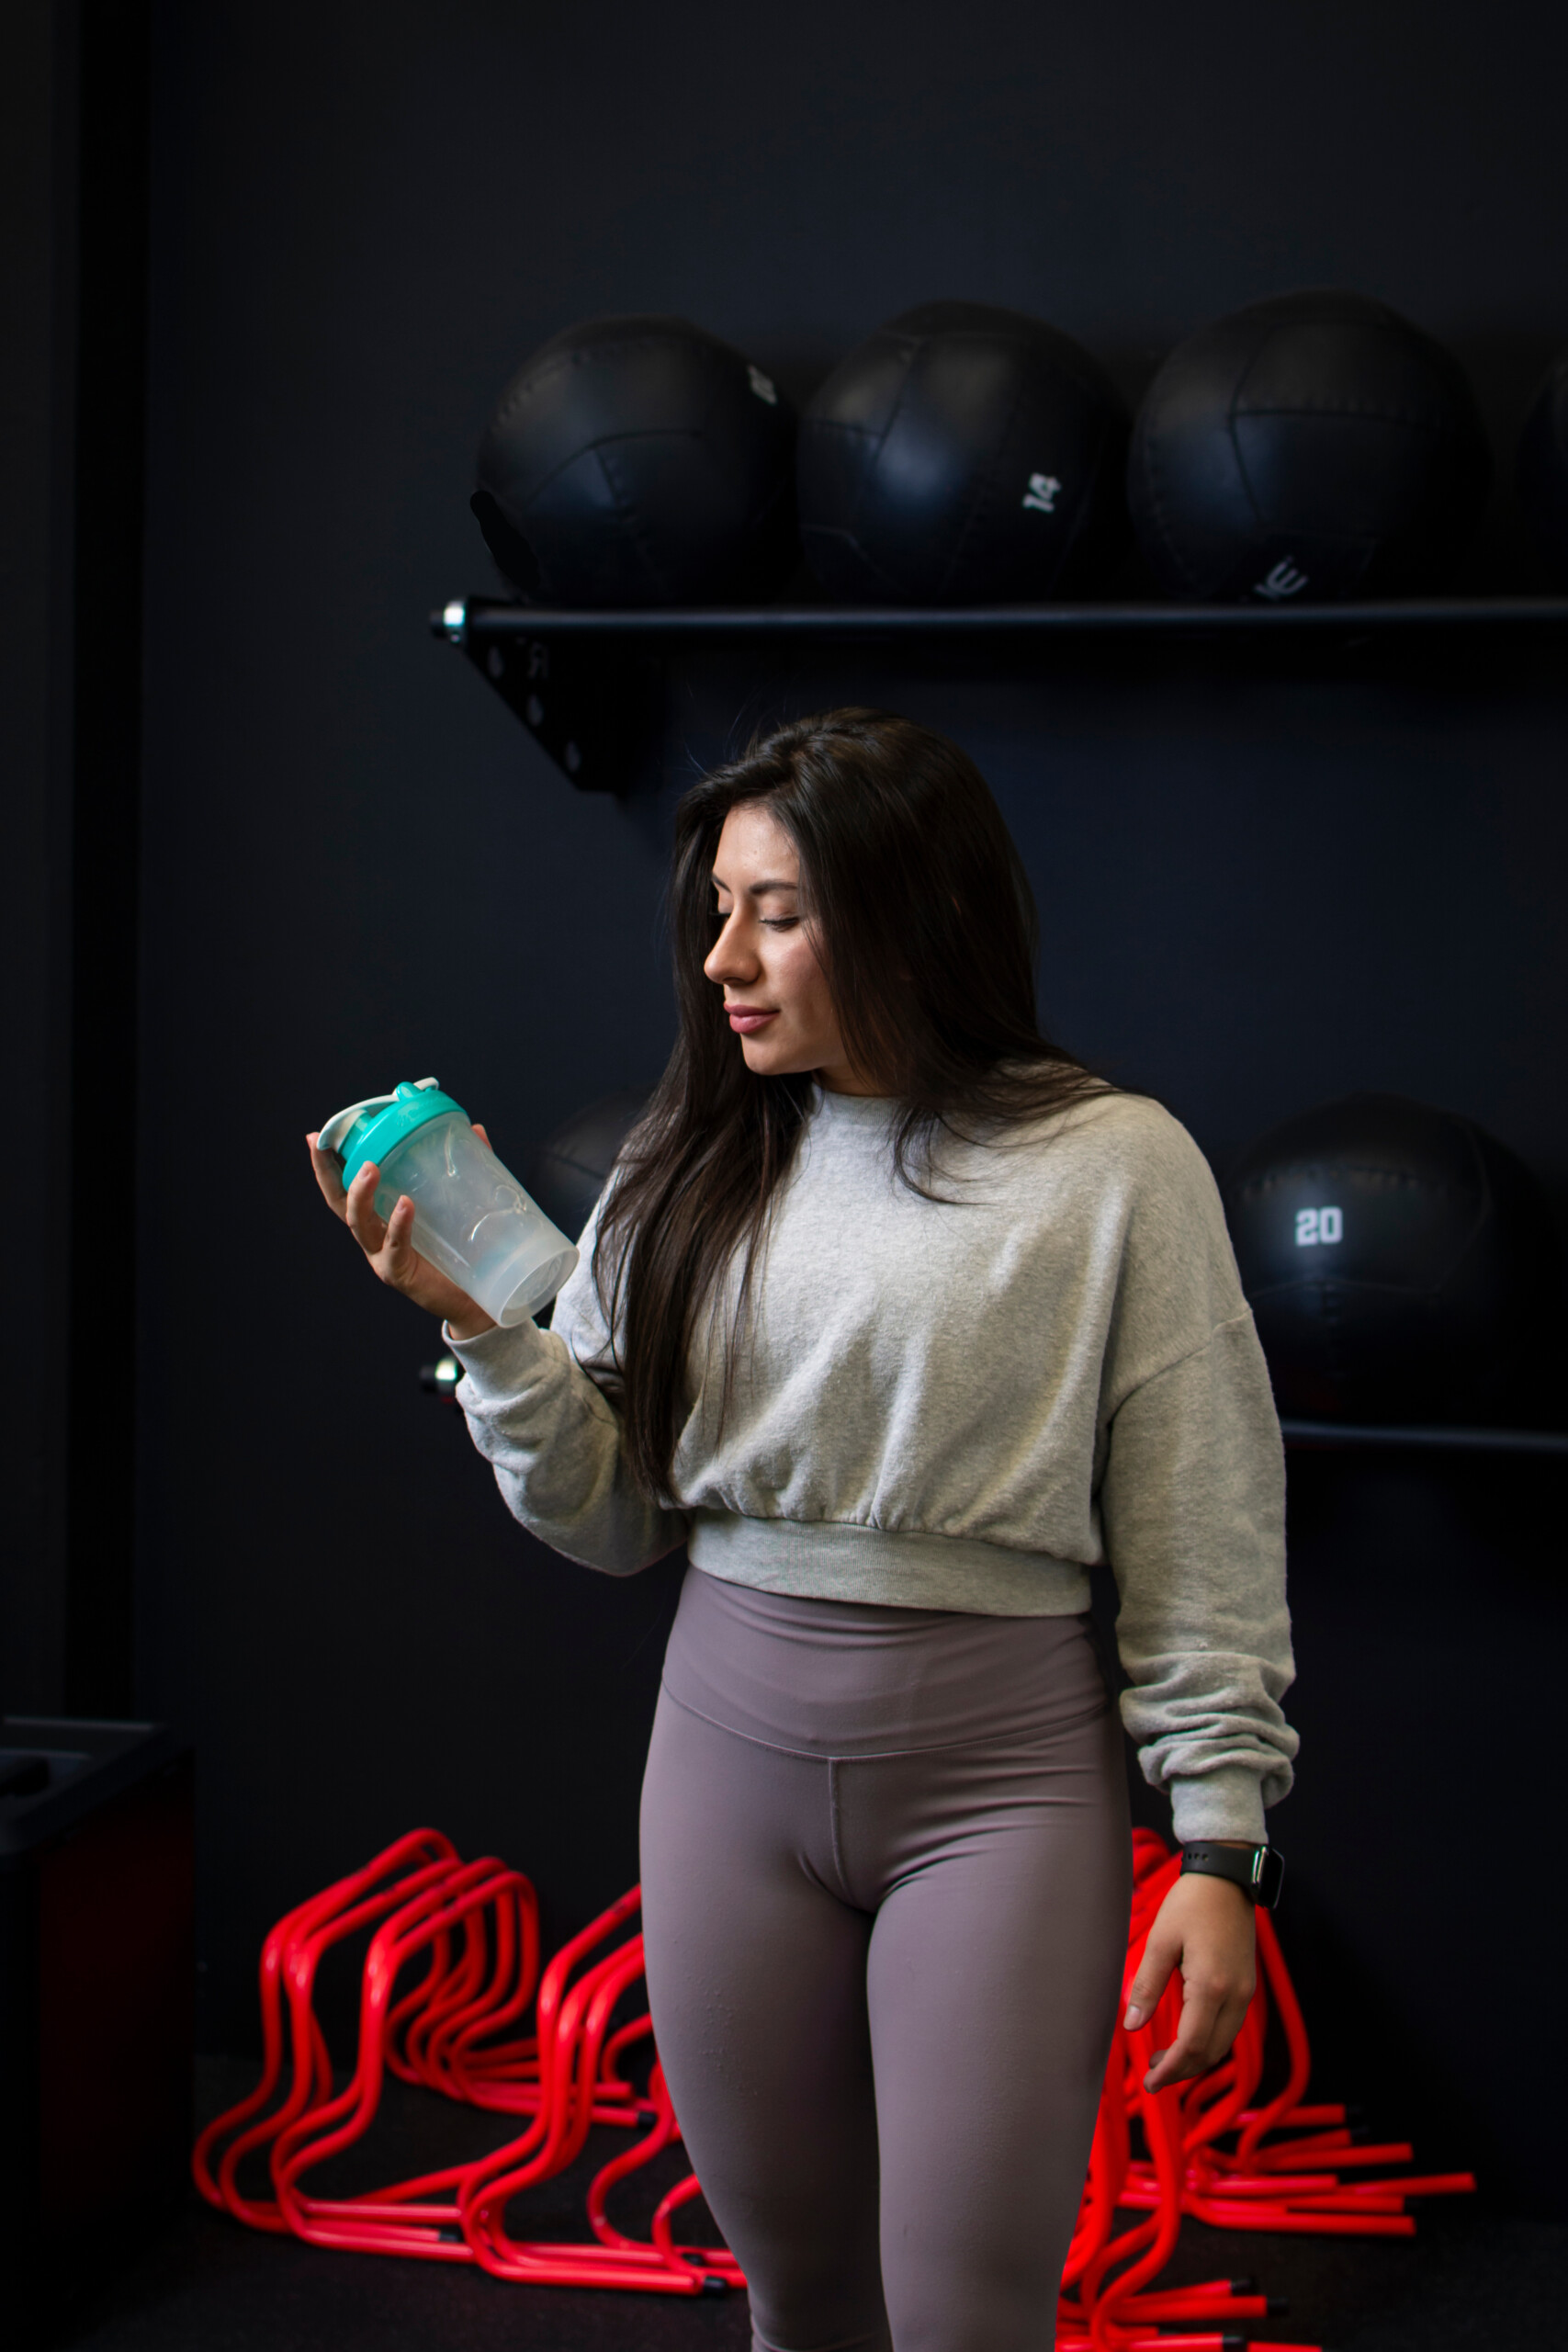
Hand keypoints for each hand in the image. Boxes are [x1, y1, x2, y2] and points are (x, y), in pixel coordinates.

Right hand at [306, 1129, 496, 1341]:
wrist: (478, 1300)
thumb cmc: (461, 1251)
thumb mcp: (458, 1204)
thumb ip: (463, 1170)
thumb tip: (475, 1129)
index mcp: (380, 1218)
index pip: (345, 1188)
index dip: (328, 1164)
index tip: (314, 1136)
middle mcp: (374, 1237)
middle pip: (340, 1204)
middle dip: (327, 1173)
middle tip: (323, 1144)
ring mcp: (383, 1257)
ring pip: (360, 1224)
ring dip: (360, 1194)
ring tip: (370, 1168)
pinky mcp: (401, 1274)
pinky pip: (394, 1247)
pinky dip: (398, 1224)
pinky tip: (405, 1205)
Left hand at [1122, 1867, 1255, 2093]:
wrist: (1226, 1878)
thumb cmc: (1191, 1904)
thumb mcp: (1161, 1941)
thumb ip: (1146, 1985)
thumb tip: (1131, 2025)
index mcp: (1211, 1987)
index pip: (1192, 2045)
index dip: (1171, 2069)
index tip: (1150, 2081)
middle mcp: (1235, 1996)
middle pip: (1211, 2052)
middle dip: (1182, 2070)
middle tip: (1152, 2076)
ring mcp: (1245, 1991)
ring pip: (1223, 2043)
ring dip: (1196, 2058)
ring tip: (1165, 2060)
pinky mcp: (1246, 1985)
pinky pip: (1229, 2026)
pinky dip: (1209, 2041)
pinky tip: (1187, 2037)